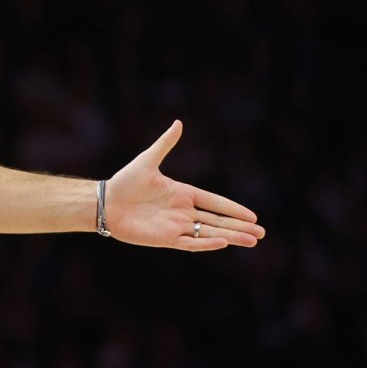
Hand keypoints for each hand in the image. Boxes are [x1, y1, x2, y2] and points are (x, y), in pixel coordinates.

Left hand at [107, 120, 265, 250]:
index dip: (233, 209)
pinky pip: (189, 243)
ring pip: (209, 233)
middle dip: (239, 227)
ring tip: (252, 241)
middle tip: (261, 233)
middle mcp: (182, 211)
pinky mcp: (164, 239)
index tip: (253, 216)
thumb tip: (178, 123)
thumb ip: (165, 144)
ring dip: (230, 237)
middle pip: (217, 221)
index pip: (214, 202)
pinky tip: (222, 243)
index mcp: (182, 193)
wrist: (105, 202)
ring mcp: (175, 226)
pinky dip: (205, 244)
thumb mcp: (147, 161)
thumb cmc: (124, 181)